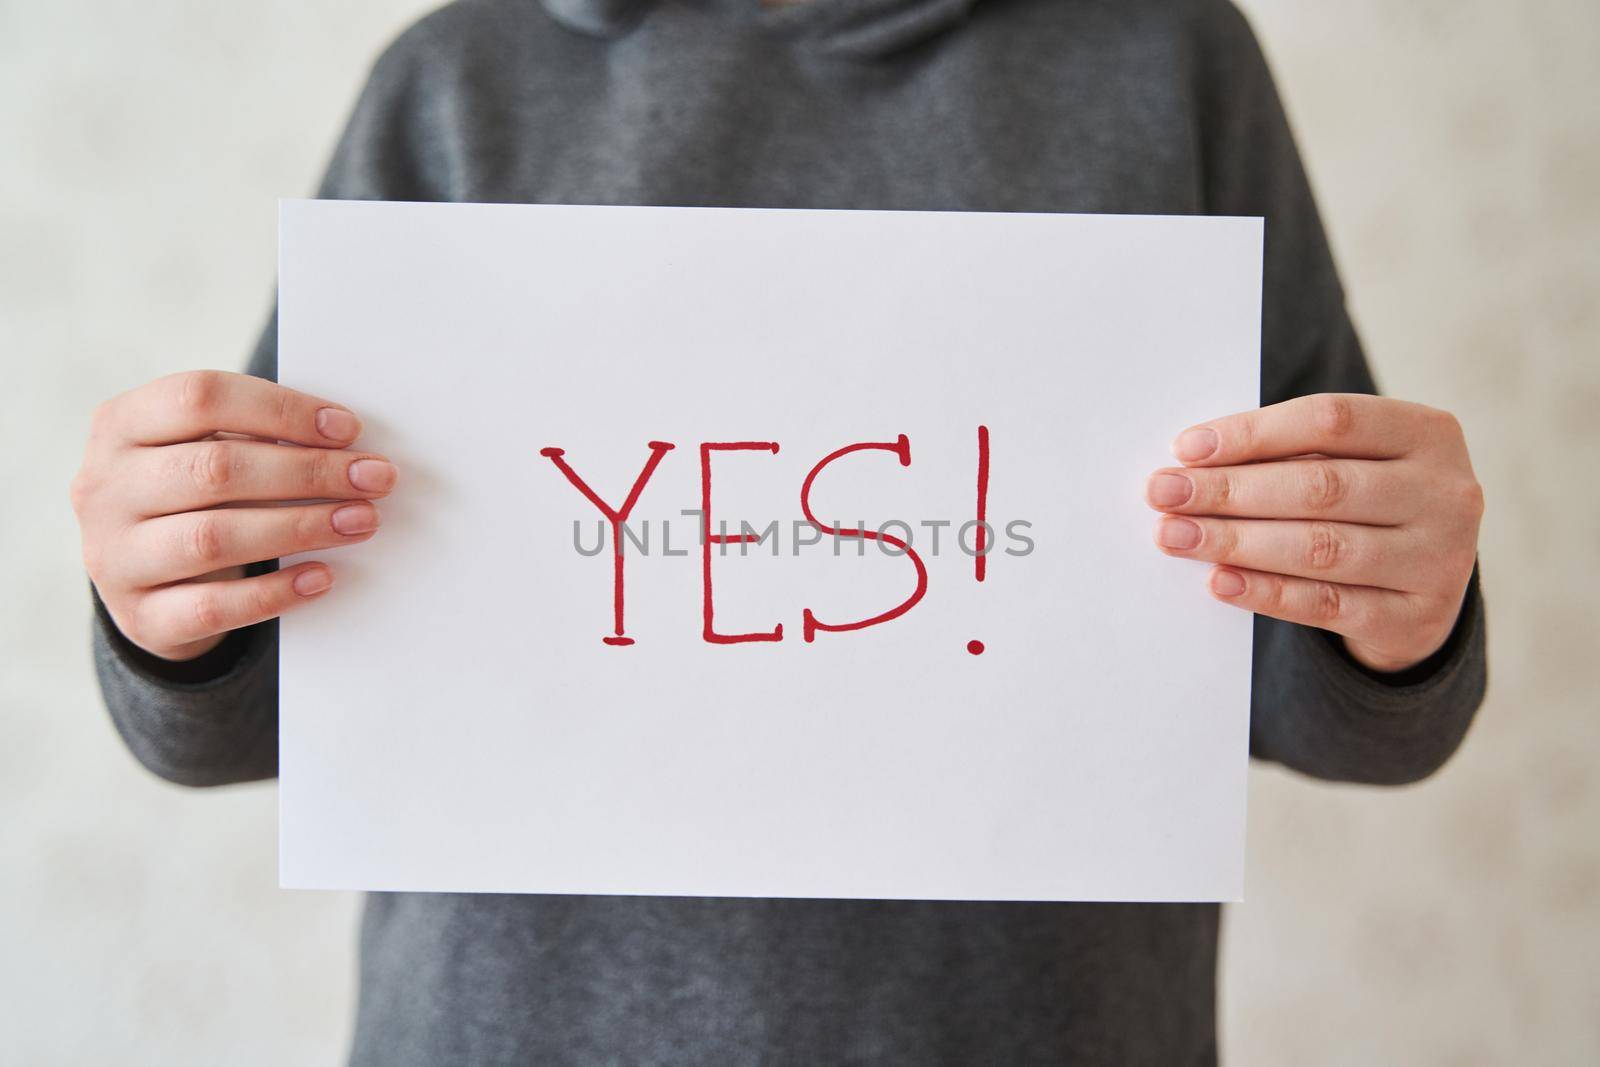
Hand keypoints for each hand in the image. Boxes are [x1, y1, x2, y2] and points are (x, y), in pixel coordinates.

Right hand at [70, 371, 395, 660]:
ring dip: (301, 527)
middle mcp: (104, 489)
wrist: (146, 583)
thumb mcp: (202, 452)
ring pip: (213, 538)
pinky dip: (276, 592)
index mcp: (120, 426)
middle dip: (308, 471)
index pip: (199, 398)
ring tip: (361, 521)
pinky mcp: (141, 617)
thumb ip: (255, 436)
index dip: (281, 409)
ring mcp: (114, 557)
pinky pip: (214, 607)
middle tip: (374, 478)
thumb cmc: (193, 498)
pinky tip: (323, 577)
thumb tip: (347, 442)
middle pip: (215, 468)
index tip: (347, 429)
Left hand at [1145, 393, 1482, 672]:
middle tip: (1163, 493)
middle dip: (1230, 489)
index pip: (1330, 421)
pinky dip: (1265, 592)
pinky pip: (1326, 605)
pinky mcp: (1414, 619)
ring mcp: (1437, 560)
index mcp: (1427, 433)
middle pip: (1320, 486)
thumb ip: (1291, 457)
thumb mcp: (1352, 465)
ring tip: (1175, 535)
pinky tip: (1218, 581)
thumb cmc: (1367, 507)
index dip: (1252, 433)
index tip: (1185, 449)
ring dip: (1236, 541)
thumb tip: (1190, 464)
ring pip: (1320, 547)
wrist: (1425, 591)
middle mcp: (1445, 494)